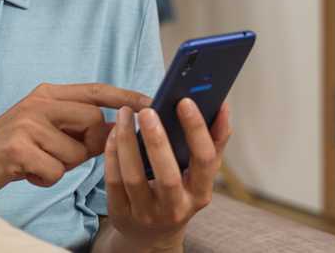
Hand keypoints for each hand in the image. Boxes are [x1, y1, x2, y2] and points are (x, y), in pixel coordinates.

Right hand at [0, 83, 150, 197]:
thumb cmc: (11, 150)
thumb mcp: (44, 131)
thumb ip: (77, 128)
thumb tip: (117, 130)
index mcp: (47, 94)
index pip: (95, 90)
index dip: (124, 96)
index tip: (151, 101)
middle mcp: (38, 102)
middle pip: (92, 122)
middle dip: (85, 146)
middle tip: (60, 154)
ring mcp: (27, 123)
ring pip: (74, 152)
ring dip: (60, 166)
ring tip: (35, 162)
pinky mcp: (18, 147)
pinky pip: (55, 171)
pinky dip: (44, 179)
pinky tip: (25, 172)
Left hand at [103, 99, 231, 250]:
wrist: (152, 234)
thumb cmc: (180, 192)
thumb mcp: (200, 173)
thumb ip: (214, 141)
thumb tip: (222, 106)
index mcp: (200, 193)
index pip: (205, 161)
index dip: (197, 131)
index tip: (185, 101)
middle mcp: (176, 207)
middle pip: (167, 175)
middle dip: (157, 141)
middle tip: (148, 110)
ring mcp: (147, 213)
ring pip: (134, 177)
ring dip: (127, 142)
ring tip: (125, 114)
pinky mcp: (121, 213)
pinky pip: (114, 181)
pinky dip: (112, 154)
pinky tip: (112, 132)